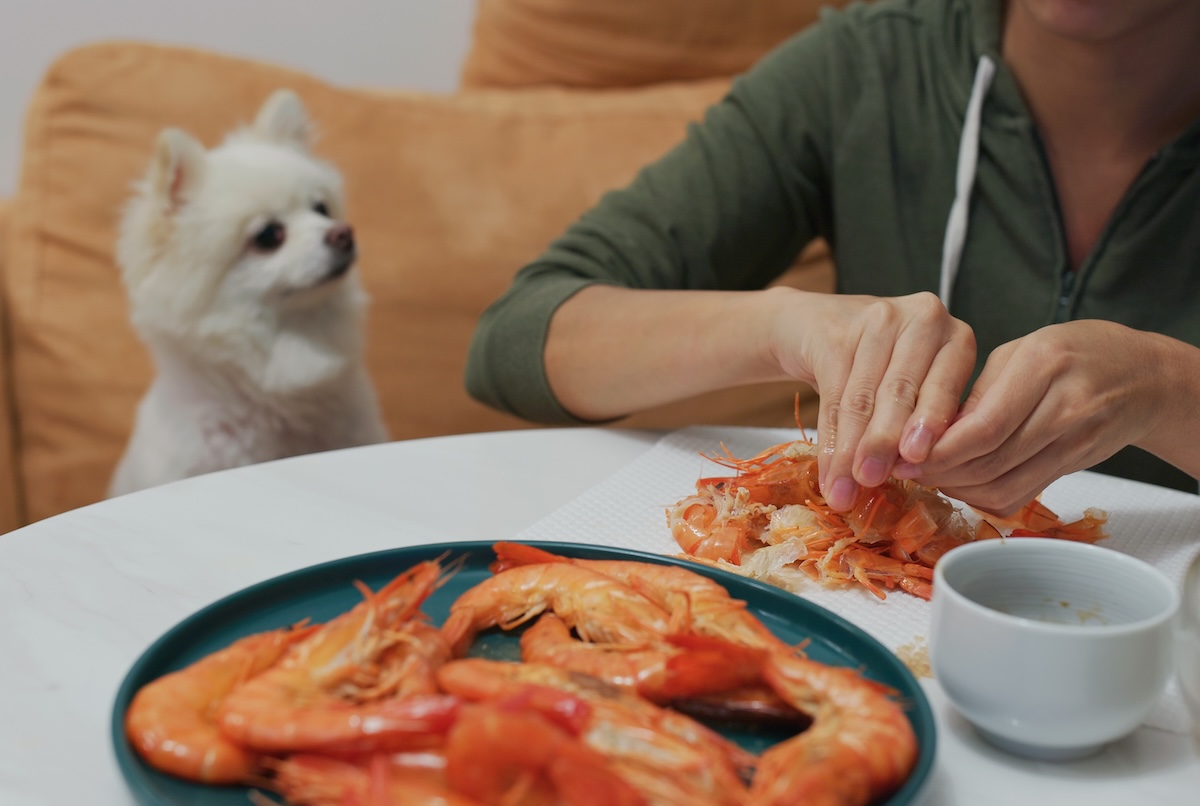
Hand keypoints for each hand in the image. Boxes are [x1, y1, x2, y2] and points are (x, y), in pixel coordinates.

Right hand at [771, 290, 976, 510]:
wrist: (814, 327)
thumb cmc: (876, 366)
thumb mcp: (910, 391)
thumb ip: (921, 425)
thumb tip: (918, 484)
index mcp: (956, 339)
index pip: (943, 391)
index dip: (928, 429)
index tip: (915, 464)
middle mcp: (923, 319)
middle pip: (902, 391)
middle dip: (885, 442)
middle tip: (872, 480)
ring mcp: (878, 318)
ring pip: (865, 397)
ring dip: (852, 448)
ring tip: (844, 488)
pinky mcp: (836, 331)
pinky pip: (833, 393)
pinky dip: (829, 439)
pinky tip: (826, 470)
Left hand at [892, 320, 1169, 514]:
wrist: (1144, 377)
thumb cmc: (1073, 353)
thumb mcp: (1019, 352)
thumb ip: (975, 393)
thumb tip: (926, 434)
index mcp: (1042, 366)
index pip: (983, 427)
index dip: (938, 450)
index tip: (904, 454)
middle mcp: (1064, 407)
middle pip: (989, 461)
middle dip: (939, 472)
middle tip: (905, 469)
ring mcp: (1074, 441)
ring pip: (1002, 486)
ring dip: (957, 488)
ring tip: (927, 476)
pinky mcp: (1074, 466)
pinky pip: (1019, 494)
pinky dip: (982, 496)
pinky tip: (961, 482)